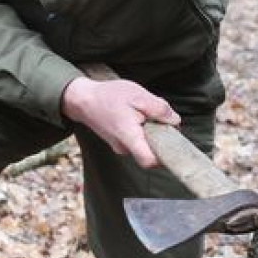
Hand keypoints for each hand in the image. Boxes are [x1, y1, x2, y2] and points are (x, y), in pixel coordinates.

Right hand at [61, 75, 179, 168]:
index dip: (164, 155)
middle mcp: (124, 148)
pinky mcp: (119, 143)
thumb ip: (159, 109)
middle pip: (151, 151)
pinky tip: (136, 115)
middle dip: (160, 136)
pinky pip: (137, 140)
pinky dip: (141, 129)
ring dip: (151, 130)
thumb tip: (175, 121)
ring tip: (144, 112)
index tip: (172, 141)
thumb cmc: (109, 96)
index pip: (150, 161)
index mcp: (129, 137)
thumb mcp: (138, 96)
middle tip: (159, 117)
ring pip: (145, 144)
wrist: (83, 99)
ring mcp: (120, 147)